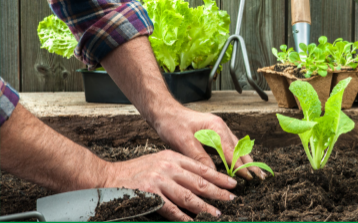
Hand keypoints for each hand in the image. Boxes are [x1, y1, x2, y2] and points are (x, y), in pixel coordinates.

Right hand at [104, 149, 236, 220]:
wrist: (109, 176)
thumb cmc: (136, 171)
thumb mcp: (159, 161)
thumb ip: (178, 168)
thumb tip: (199, 181)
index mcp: (172, 157)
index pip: (201, 168)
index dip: (218, 176)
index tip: (232, 183)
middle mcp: (168, 167)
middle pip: (199, 181)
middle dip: (218, 191)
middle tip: (232, 198)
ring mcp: (159, 181)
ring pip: (188, 196)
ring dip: (205, 206)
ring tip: (217, 213)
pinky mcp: (150, 195)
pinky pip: (171, 209)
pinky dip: (184, 217)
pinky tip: (193, 222)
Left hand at [154, 107, 266, 180]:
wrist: (165, 112)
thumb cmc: (172, 124)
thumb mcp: (183, 142)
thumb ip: (199, 157)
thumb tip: (212, 173)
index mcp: (216, 128)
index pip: (232, 151)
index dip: (240, 166)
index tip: (249, 178)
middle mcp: (221, 127)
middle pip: (239, 148)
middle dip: (250, 163)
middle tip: (260, 177)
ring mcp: (219, 129)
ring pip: (237, 147)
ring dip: (246, 160)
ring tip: (255, 172)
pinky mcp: (215, 132)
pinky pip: (230, 145)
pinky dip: (237, 155)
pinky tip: (240, 163)